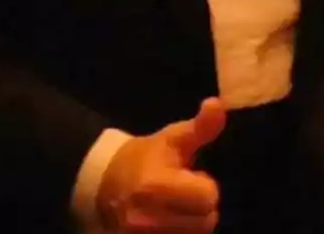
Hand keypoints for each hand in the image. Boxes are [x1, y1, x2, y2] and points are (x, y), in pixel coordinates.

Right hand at [97, 97, 225, 232]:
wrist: (106, 184)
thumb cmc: (148, 157)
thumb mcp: (174, 139)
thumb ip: (201, 126)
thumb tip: (217, 104)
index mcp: (154, 186)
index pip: (208, 197)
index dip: (206, 186)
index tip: (192, 177)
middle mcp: (145, 218)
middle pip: (205, 222)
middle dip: (202, 207)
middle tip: (185, 194)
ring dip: (193, 223)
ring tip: (177, 207)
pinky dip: (181, 232)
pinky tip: (172, 220)